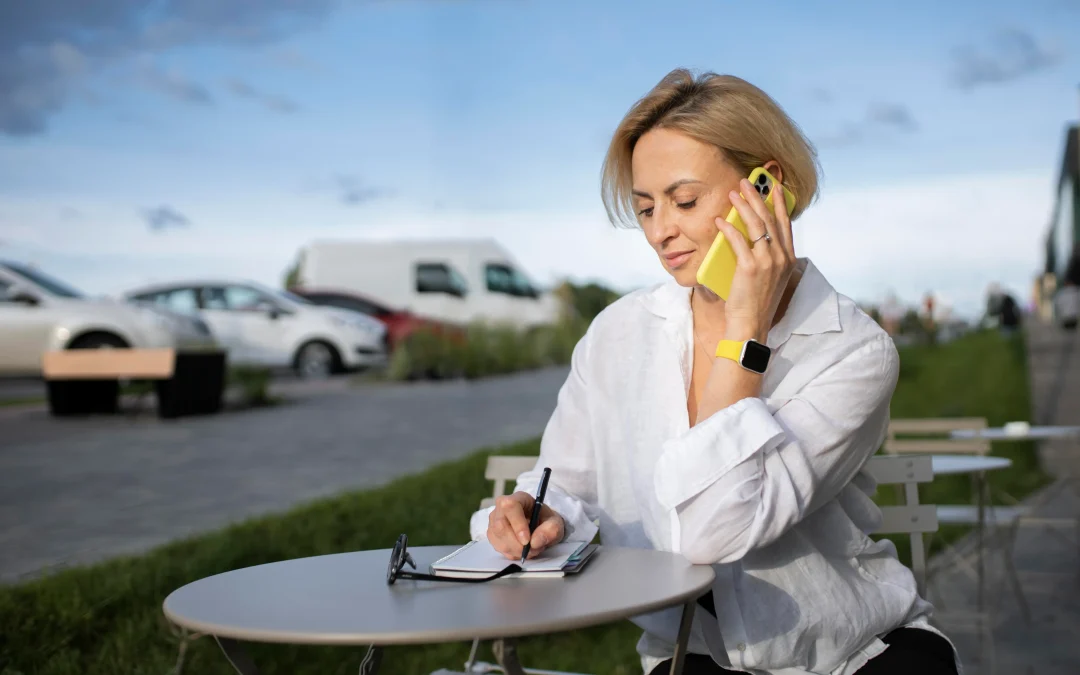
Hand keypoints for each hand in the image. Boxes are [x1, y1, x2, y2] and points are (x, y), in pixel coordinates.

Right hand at [487, 491, 565, 560]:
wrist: (540, 525)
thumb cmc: (546, 521)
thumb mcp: (555, 523)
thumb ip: (550, 530)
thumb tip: (535, 541)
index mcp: (519, 498)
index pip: (510, 506)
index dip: (517, 524)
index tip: (527, 540)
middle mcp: (502, 507)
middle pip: (500, 525)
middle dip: (517, 543)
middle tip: (532, 549)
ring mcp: (495, 520)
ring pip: (498, 539)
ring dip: (516, 550)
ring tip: (531, 549)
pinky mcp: (492, 533)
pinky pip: (498, 547)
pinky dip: (512, 553)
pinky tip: (522, 550)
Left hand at [715, 178, 796, 337]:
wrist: (751, 324)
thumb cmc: (756, 303)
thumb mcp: (769, 278)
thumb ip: (767, 258)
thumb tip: (752, 239)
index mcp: (788, 259)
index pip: (785, 224)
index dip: (779, 204)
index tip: (773, 187)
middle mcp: (781, 257)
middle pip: (770, 218)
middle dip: (758, 197)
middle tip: (746, 182)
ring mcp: (767, 262)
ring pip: (756, 225)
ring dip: (743, 206)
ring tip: (733, 194)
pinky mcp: (750, 267)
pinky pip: (738, 240)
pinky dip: (728, 228)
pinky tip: (719, 220)